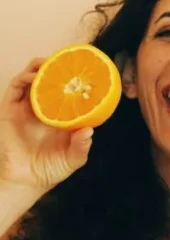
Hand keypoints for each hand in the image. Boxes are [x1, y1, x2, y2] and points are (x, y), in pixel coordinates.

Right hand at [0, 58, 93, 198]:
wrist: (25, 180)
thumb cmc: (51, 169)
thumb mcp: (73, 159)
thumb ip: (81, 147)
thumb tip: (89, 131)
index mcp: (62, 116)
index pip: (70, 92)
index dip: (77, 79)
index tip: (88, 69)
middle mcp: (46, 108)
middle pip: (51, 79)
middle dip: (58, 66)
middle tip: (67, 59)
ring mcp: (27, 108)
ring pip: (33, 79)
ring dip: (40, 67)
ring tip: (50, 63)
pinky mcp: (10, 110)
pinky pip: (15, 89)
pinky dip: (24, 79)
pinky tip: (34, 77)